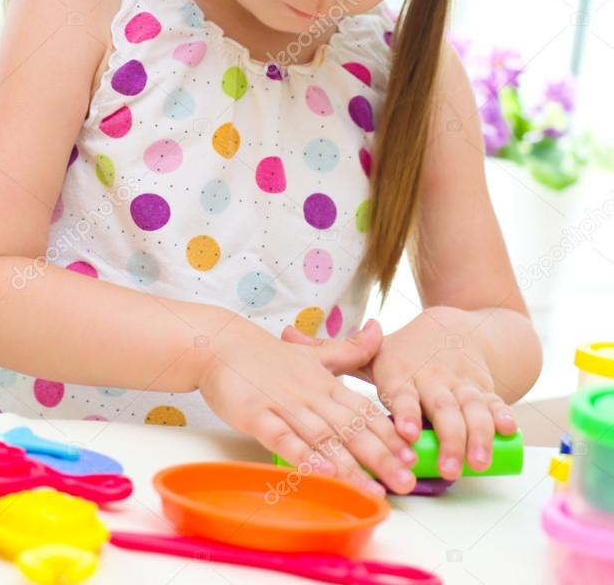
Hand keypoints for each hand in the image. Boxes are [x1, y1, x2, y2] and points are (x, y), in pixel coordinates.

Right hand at [197, 315, 418, 493]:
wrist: (220, 344)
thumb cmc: (268, 356)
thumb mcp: (314, 353)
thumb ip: (349, 350)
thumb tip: (379, 328)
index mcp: (326, 383)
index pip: (364, 409)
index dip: (389, 433)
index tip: (412, 455)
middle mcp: (311, 394)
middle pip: (351, 427)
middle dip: (381, 456)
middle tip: (406, 482)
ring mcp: (284, 404)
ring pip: (322, 437)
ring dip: (349, 465)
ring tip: (372, 490)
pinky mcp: (256, 415)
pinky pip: (283, 438)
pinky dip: (303, 455)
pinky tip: (321, 472)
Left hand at [282, 307, 517, 485]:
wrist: (455, 328)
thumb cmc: (406, 354)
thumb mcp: (375, 355)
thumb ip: (334, 353)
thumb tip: (286, 333)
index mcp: (402, 372)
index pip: (400, 393)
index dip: (402, 412)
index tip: (401, 432)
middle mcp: (433, 379)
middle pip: (441, 409)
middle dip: (446, 439)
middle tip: (445, 468)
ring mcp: (461, 385)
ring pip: (471, 411)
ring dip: (476, 436)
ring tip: (476, 462)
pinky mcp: (484, 389)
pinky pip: (494, 403)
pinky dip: (503, 416)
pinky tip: (509, 432)